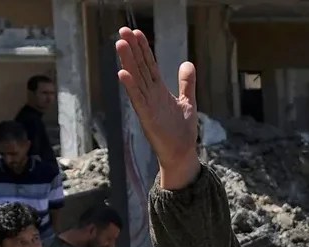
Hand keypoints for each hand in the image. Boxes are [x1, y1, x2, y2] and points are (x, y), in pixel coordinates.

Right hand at [115, 28, 199, 187]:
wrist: (182, 154)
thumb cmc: (182, 131)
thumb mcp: (188, 102)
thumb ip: (187, 83)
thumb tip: (187, 63)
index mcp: (159, 91)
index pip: (149, 65)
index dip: (144, 49)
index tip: (137, 32)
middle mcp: (151, 95)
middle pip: (140, 67)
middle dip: (132, 49)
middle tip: (122, 30)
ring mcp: (147, 106)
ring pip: (136, 79)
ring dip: (127, 62)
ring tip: (120, 44)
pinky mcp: (147, 118)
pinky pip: (137, 99)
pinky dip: (130, 86)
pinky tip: (123, 73)